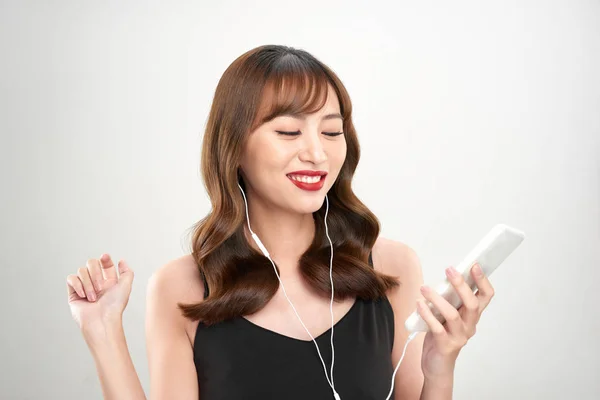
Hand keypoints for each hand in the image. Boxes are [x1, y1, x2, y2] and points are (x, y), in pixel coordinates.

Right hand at [66, 254, 133, 333]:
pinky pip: (71, 279)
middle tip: (100, 287)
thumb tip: (122, 260)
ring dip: (88, 283)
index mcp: (109, 281)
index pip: (105, 263)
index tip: (105, 257)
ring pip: (81, 270)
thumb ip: (127, 272)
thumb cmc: (114, 306)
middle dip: (96, 272)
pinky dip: (77, 285)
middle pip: (91, 263)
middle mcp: (96, 283)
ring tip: (93, 297)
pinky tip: (83, 295)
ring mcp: (84, 287)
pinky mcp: (73, 293)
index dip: (105, 259)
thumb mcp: (126, 286)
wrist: (101, 320)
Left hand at [417, 263, 494, 379]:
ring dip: (438, 299)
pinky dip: (426, 314)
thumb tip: (445, 278)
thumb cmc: (441, 337)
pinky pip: (436, 327)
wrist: (437, 366)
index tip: (474, 265)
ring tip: (424, 288)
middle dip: (461, 285)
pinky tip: (419, 304)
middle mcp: (469, 326)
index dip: (482, 280)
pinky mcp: (445, 345)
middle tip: (450, 270)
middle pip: (472, 303)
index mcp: (472, 316)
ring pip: (453, 315)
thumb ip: (449, 301)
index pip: (485, 296)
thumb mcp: (448, 316)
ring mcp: (459, 337)